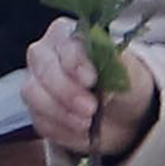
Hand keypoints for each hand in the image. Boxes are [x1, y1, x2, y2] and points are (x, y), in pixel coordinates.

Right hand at [23, 28, 152, 165]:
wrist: (124, 114)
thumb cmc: (125, 83)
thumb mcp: (131, 72)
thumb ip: (117, 67)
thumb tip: (104, 80)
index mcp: (67, 34)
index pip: (65, 44)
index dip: (76, 62)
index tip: (91, 80)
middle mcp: (45, 54)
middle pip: (44, 69)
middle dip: (67, 91)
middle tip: (91, 108)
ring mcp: (37, 83)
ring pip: (34, 95)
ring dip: (61, 113)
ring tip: (87, 123)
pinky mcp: (37, 111)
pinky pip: (40, 121)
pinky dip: (61, 130)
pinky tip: (82, 131)